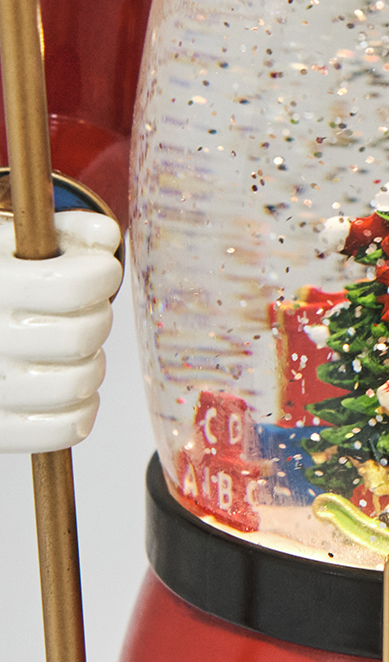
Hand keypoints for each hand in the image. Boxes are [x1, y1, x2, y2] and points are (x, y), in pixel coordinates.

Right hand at [0, 210, 121, 453]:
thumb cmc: (4, 281)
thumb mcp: (19, 242)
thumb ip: (68, 232)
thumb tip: (105, 237)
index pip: (72, 287)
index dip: (102, 276)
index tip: (99, 271)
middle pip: (82, 336)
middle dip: (98, 319)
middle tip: (85, 312)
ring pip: (79, 383)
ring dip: (92, 365)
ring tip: (76, 351)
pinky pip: (64, 429)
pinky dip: (81, 411)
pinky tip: (73, 390)